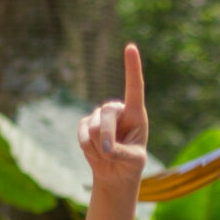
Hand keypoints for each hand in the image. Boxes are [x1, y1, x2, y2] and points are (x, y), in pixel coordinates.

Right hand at [77, 44, 148, 195]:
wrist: (115, 172)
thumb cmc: (131, 163)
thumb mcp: (134, 161)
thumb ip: (122, 153)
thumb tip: (105, 148)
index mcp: (136, 113)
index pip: (135, 87)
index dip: (132, 68)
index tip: (130, 47)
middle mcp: (118, 110)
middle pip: (106, 115)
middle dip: (106, 137)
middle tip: (109, 154)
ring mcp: (100, 116)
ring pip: (93, 127)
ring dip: (99, 147)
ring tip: (107, 155)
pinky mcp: (86, 124)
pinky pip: (83, 135)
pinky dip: (88, 149)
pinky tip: (96, 153)